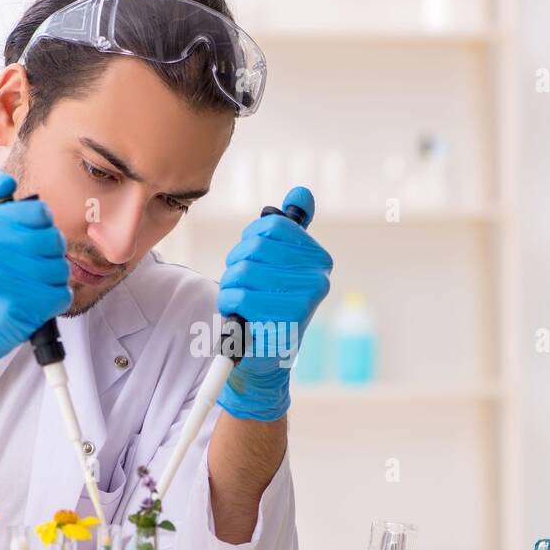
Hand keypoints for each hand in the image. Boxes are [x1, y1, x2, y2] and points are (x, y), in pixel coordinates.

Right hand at [0, 168, 71, 374]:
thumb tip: (6, 180)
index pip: (40, 212)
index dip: (43, 226)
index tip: (30, 238)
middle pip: (54, 240)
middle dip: (51, 254)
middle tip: (32, 265)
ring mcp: (0, 279)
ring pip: (60, 269)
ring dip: (54, 278)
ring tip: (31, 284)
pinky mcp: (15, 308)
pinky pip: (61, 295)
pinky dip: (55, 300)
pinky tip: (35, 301)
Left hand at [216, 186, 331, 420]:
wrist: (265, 357)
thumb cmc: (268, 304)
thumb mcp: (280, 262)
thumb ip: (291, 226)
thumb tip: (301, 192)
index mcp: (319, 260)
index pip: (271, 226)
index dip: (251, 240)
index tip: (255, 259)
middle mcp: (317, 280)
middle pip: (255, 247)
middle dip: (238, 264)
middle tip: (246, 285)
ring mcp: (301, 304)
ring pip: (243, 272)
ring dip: (231, 287)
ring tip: (244, 303)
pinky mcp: (280, 325)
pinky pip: (238, 298)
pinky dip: (230, 306)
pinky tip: (242, 317)